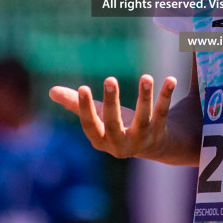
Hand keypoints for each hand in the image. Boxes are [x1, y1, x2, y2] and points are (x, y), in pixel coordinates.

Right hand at [49, 74, 176, 159]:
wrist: (152, 145)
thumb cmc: (118, 126)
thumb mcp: (98, 117)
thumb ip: (75, 104)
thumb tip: (51, 91)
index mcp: (101, 140)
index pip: (90, 125)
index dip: (85, 108)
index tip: (82, 87)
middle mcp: (120, 145)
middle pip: (114, 123)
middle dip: (111, 102)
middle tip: (109, 78)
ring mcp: (141, 140)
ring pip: (143, 119)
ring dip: (145, 98)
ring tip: (146, 76)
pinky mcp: (160, 134)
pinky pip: (163, 113)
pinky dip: (166, 96)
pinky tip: (170, 79)